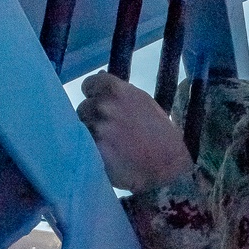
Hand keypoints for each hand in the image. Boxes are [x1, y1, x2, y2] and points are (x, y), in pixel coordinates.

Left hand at [78, 72, 193, 191]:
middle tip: (108, 130)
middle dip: (93, 117)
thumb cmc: (162, 136)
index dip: (93, 94)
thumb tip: (102, 80)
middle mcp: (104, 106)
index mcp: (119, 91)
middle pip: (84, 107)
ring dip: (90, 134)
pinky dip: (91, 150)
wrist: (167, 168)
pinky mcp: (92, 149)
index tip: (98, 101)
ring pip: (81, 127)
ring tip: (108, 144)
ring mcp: (96, 128)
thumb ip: (122, 93)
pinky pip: (83, 145)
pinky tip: (106, 155)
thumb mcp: (146, 105)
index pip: (90, 83)